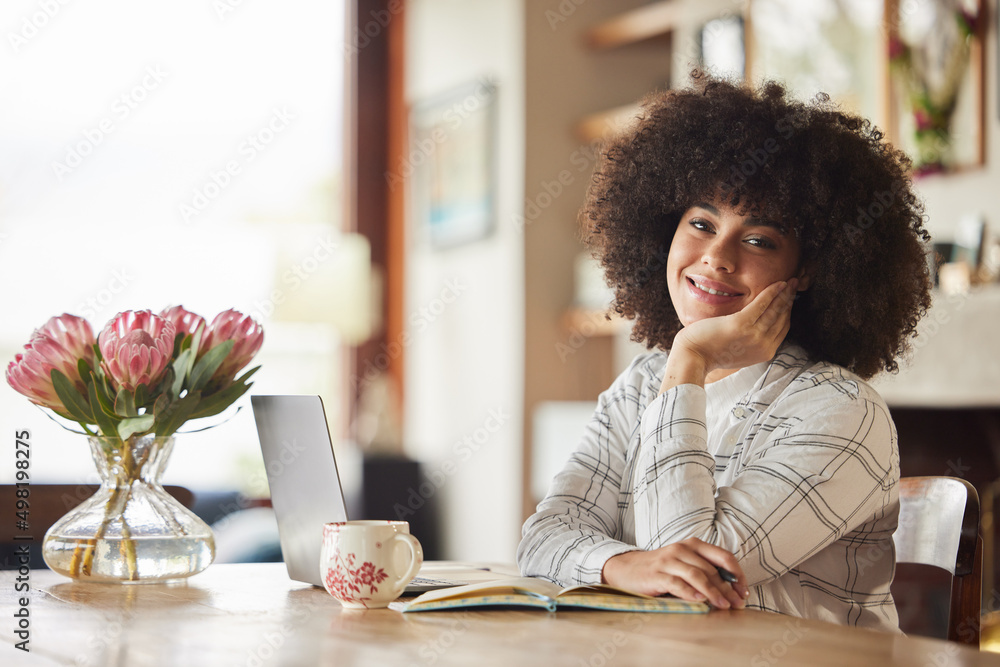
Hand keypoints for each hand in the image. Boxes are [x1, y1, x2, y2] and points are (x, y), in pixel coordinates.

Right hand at [601, 538, 748, 608]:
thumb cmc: (661, 569)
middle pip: (712, 569)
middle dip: (728, 588)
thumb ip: (705, 570)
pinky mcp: (657, 574)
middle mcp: (682, 549)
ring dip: (713, 592)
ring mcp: (668, 561)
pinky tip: (700, 601)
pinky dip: (690, 593)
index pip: (723, 556)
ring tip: (724, 606)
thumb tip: (732, 590)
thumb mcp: (684, 563)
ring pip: (698, 575)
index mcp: (693, 544)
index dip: (737, 574)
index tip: (744, 591)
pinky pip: (677, 583)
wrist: (627, 568)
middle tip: (738, 604)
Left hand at [660, 278, 796, 391]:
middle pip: (782, 318)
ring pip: (776, 310)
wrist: (693, 357)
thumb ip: (752, 341)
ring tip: (791, 281)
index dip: (788, 311)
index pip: (782, 328)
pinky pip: (762, 304)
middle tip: (795, 285)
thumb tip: (759, 327)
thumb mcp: (739, 351)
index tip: (790, 299)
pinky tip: (778, 283)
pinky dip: (772, 292)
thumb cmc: (710, 352)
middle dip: (790, 299)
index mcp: (764, 353)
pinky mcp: (741, 325)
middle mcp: (762, 346)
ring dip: (785, 293)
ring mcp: (753, 336)